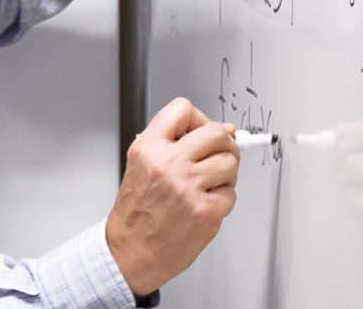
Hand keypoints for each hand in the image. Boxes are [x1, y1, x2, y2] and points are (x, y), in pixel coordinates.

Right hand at [105, 97, 240, 296]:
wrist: (131, 251)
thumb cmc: (137, 212)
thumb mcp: (142, 165)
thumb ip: (175, 143)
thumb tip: (224, 130)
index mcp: (149, 148)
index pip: (183, 109)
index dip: (199, 118)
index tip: (202, 131)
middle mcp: (168, 164)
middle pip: (217, 132)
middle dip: (225, 143)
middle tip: (219, 155)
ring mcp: (188, 187)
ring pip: (230, 162)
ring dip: (225, 173)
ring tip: (208, 184)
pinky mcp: (205, 211)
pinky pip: (231, 193)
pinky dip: (223, 200)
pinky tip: (204, 205)